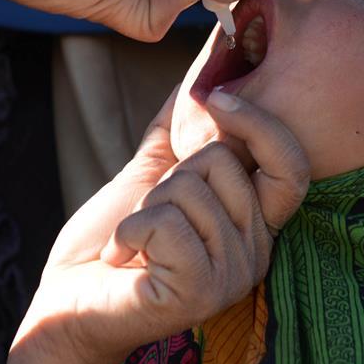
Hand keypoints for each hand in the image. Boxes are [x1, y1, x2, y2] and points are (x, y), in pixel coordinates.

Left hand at [0, 89, 308, 363]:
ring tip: (135, 242)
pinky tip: (122, 258)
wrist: (70, 299)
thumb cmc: (113, 237)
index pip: (292, 166)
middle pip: (224, 163)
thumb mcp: (153, 171)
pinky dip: (130, 231)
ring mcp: (232, 276)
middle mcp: (255, 252)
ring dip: (145, 207)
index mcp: (253, 223)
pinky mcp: (201, 292)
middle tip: (149, 214)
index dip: (261, 124)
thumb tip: (202, 65)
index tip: (215, 98)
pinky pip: (166, 223)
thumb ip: (181, 126)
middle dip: (168, 175)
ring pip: (191, 190)